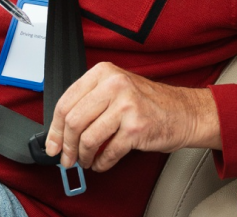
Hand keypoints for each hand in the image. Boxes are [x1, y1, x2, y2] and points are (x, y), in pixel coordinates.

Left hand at [44, 63, 220, 171]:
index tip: (52, 144)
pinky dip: (101, 163)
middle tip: (66, 158)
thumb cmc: (150, 103)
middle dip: (66, 146)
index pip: (66, 101)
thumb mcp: (117, 89)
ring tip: (86, 160)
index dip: (55, 128)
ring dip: (83, 156)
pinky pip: (108, 152)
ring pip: (88, 138)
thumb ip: (89, 102)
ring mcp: (126, 105)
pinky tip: (101, 163)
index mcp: (103, 72)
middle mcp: (114, 84)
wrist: (184, 112)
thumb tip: (60, 130)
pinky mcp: (136, 127)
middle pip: (74, 121)